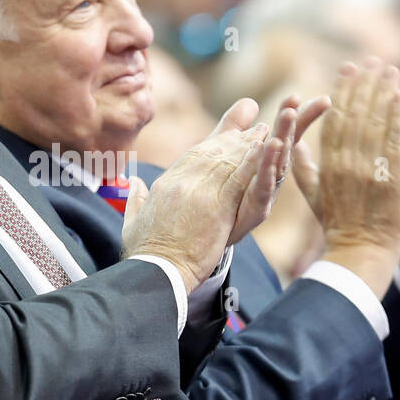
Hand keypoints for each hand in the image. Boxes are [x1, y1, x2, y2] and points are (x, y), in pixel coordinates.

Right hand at [122, 99, 270, 291]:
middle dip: (235, 139)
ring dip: (249, 145)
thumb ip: (135, 198)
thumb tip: (133, 183)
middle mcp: (182, 182)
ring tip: (266, 131)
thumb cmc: (144, 253)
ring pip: (228, 161)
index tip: (227, 136)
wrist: (157, 272)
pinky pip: (239, 179)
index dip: (213, 144)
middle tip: (254, 127)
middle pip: (212, 153)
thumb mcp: (133, 220)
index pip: (191, 157)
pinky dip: (253, 162)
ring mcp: (199, 192)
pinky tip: (266, 149)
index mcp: (164, 185)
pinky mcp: (217, 207)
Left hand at [215, 94, 328, 245]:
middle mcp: (273, 174)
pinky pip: (263, 183)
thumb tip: (251, 101)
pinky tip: (270, 146)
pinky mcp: (257, 207)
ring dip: (284, 136)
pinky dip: (266, 165)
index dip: (299, 115)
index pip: (287, 133)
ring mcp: (268, 191)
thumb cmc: (226, 193)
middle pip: (287, 144)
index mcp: (268, 161)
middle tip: (306, 100)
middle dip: (295, 121)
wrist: (211, 234)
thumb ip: (235, 128)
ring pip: (279, 161)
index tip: (315, 96)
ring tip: (288, 114)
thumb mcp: (229, 154)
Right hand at [292, 58, 399, 296]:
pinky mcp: (392, 176)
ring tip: (390, 69)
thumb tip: (292, 144)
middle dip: (364, 84)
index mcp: (328, 163)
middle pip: (356, 113)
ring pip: (375, 121)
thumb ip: (302, 168)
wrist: (360, 253)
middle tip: (372, 60)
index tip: (348, 69)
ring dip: (383, 92)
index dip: (343, 92)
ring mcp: (369, 168)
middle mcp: (347, 161)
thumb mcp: (313, 197)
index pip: (335, 119)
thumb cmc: (338, 227)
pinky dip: (398, 116)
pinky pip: (395, 140)